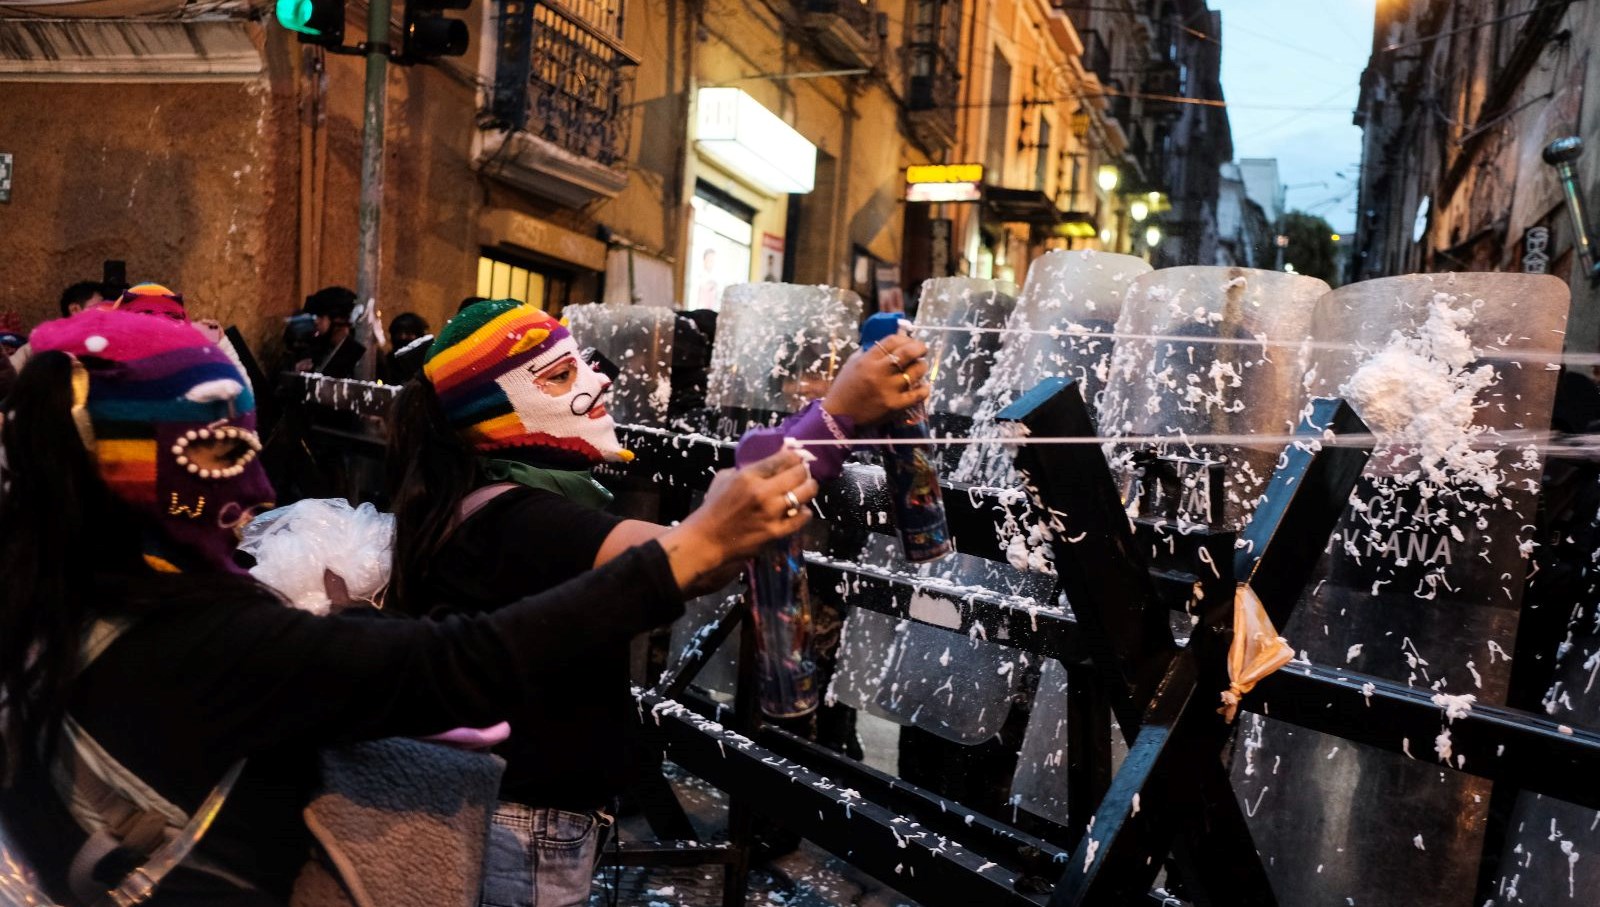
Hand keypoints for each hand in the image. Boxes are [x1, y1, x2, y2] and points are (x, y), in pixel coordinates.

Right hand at [658, 450, 816, 593]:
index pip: (784, 458)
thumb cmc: (714, 507)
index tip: (797, 459)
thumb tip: (769, 462)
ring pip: (806, 493)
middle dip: (804, 472)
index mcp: (749, 476)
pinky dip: (805, 513)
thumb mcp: (725, 478)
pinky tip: (801, 511)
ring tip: (806, 489)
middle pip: (799, 473)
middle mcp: (763, 492)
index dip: (795, 457)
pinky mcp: (776, 531)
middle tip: (803, 474)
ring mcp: (772, 513)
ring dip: (809, 489)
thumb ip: (746, 468)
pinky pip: (802, 518)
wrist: (708, 539)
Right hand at [822, 333, 930, 425]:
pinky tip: (923, 387)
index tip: (910, 341)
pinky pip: (917, 395)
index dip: (905, 338)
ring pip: (916, 372)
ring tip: (920, 368)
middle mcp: (879, 372)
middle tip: (923, 350)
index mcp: (868, 360)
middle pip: (908, 352)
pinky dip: (924, 389)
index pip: (892, 341)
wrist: (838, 416)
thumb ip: (868, 353)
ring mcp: (888, 389)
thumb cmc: (844, 389)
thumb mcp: (852, 364)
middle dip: (920, 348)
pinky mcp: (895, 405)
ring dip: (922, 367)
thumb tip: (888, 345)